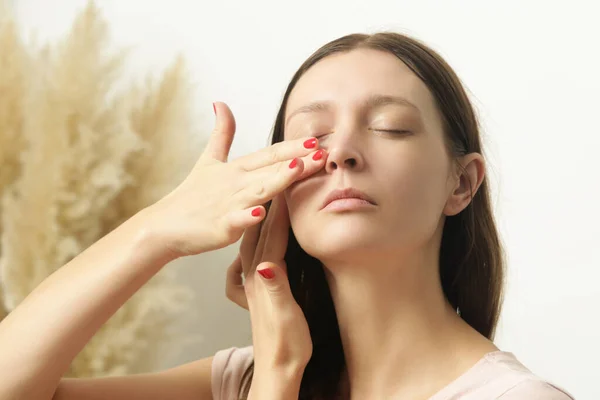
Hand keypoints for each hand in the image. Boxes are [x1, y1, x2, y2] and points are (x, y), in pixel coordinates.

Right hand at [141, 102, 325, 257]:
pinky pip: (235, 221)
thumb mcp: (208, 159)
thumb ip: (221, 133)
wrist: (164, 225)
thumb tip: (220, 102)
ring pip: (258, 190)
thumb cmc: (191, 195)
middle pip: (271, 170)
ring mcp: (228, 204)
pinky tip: (260, 213)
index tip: (316, 140)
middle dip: (298, 160)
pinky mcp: (219, 226)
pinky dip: (246, 217)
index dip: (292, 147)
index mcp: (236, 169)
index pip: (269, 155)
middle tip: (322, 152)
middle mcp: (235, 183)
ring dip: (278, 179)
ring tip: (297, 168)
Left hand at [228, 194, 312, 398]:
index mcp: (264, 278)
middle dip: (272, 200)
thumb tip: (266, 264)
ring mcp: (256, 278)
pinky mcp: (259, 284)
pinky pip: (259, 249)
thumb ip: (274, 291)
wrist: (276, 369)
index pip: (273, 235)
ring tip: (272, 188)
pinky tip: (262, 224)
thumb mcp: (283, 319)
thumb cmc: (285, 345)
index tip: (290, 180)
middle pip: (262, 229)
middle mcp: (256, 274)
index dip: (282, 208)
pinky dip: (262, 231)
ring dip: (266, 211)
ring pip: (258, 236)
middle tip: (282, 174)